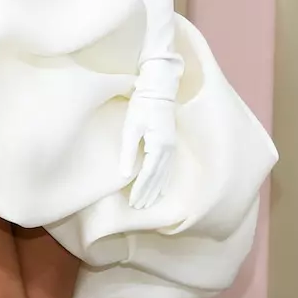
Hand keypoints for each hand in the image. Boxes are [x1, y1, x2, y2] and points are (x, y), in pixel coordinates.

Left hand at [119, 88, 175, 208]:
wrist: (158, 89)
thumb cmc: (141, 106)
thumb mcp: (130, 127)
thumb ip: (127, 152)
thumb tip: (125, 175)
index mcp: (158, 146)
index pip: (148, 175)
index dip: (140, 190)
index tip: (133, 203)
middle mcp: (168, 149)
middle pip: (158, 178)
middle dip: (148, 194)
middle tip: (139, 208)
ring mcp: (172, 146)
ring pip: (164, 174)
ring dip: (156, 190)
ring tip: (149, 203)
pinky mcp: (171, 142)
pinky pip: (169, 167)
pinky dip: (164, 180)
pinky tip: (161, 187)